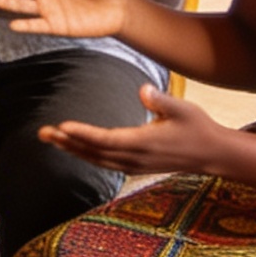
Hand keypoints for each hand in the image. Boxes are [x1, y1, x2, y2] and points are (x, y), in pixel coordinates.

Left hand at [38, 86, 228, 176]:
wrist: (213, 154)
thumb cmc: (198, 127)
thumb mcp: (184, 109)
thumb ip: (161, 101)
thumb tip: (142, 89)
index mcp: (144, 142)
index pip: (106, 139)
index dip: (83, 134)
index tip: (62, 126)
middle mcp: (135, 157)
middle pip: (94, 152)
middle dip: (67, 142)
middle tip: (42, 132)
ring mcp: (134, 165)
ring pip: (96, 159)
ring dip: (72, 149)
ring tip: (49, 137)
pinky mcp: (135, 166)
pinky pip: (104, 162)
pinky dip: (86, 154)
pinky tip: (72, 146)